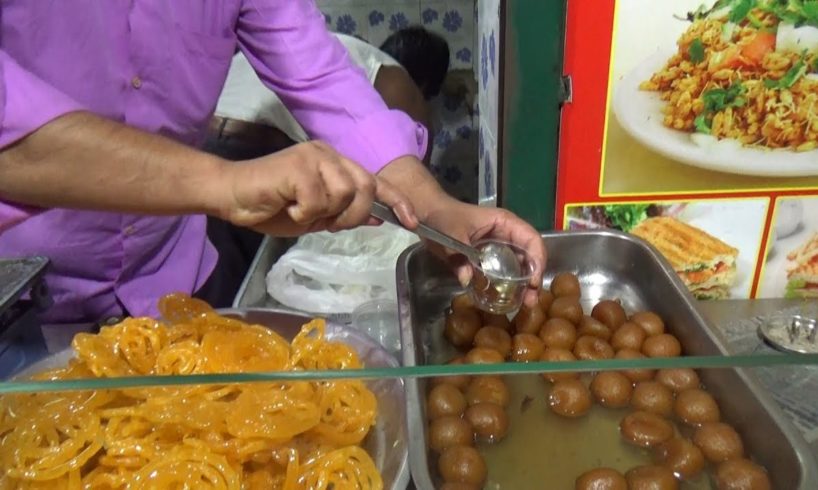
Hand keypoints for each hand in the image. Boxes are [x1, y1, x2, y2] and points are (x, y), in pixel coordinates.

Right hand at [217, 141, 415, 235]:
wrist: (232, 196)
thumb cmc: (271, 206)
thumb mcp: (317, 216)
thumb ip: (346, 213)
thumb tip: (380, 217)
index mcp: (336, 164)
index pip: (375, 180)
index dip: (397, 201)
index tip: (413, 223)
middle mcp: (328, 154)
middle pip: (366, 186)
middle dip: (354, 214)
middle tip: (329, 224)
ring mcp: (313, 156)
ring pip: (346, 193)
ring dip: (326, 213)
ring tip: (302, 211)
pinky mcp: (298, 165)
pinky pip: (318, 199)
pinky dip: (305, 213)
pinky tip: (289, 206)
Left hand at [425, 199, 546, 307]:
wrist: (429, 215)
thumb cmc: (444, 216)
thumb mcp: (452, 234)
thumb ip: (460, 256)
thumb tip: (467, 279)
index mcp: (504, 222)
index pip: (531, 239)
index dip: (537, 260)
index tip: (534, 281)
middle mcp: (507, 234)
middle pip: (530, 255)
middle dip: (533, 277)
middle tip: (531, 300)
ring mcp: (499, 246)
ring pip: (519, 265)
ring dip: (524, 284)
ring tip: (524, 303)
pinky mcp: (489, 257)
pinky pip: (504, 271)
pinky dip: (508, 284)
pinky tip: (508, 298)